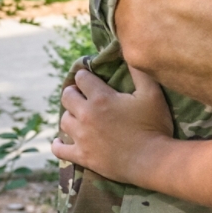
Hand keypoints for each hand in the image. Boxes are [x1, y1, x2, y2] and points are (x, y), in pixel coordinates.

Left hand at [53, 66, 174, 182]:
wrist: (152, 160)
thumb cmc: (154, 125)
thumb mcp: (151, 93)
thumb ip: (138, 71)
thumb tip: (129, 52)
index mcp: (101, 98)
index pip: (82, 78)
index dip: (85, 76)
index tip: (89, 78)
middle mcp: (86, 115)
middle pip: (67, 97)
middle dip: (73, 93)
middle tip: (82, 95)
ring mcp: (82, 137)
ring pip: (63, 120)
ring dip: (70, 116)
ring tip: (78, 117)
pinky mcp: (82, 156)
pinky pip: (59, 149)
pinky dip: (58, 144)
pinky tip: (60, 141)